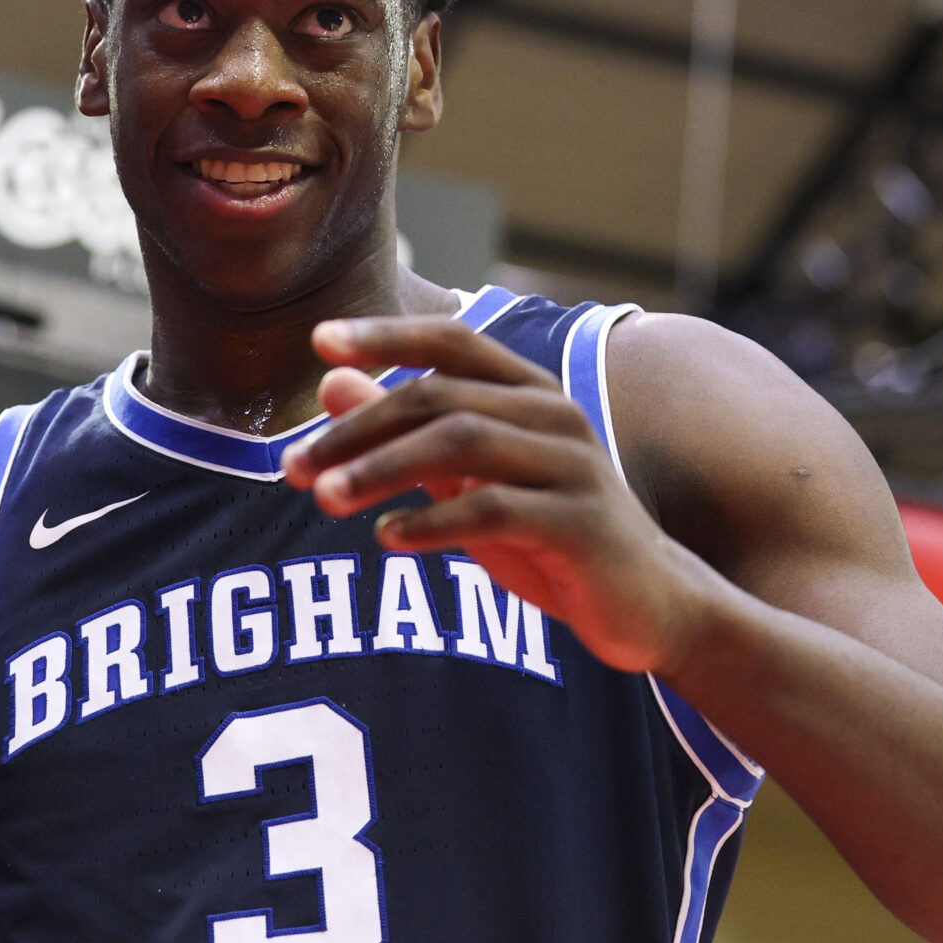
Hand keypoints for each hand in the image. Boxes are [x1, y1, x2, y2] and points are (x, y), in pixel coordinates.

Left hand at [278, 315, 721, 674]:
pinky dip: (433, 520)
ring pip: (464, 443)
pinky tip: (388, 538)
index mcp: (531, 393)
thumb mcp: (470, 481)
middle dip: (359, 429)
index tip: (319, 341)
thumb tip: (330, 382)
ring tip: (324, 498)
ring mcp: (573, 466)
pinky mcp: (580, 523)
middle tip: (293, 465)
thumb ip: (406, 434)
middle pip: (441, 397)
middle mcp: (555, 415)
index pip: (453, 341)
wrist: (650, 607)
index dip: (387, 335)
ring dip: (384, 469)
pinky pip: (494, 509)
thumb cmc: (552, 536)